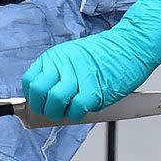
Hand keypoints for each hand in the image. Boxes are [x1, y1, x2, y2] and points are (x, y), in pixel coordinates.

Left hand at [22, 0, 160, 120]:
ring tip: (70, 110)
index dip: (32, 97)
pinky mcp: (94, 90)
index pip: (30, 81)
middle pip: (38, 93)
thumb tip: (44, 98)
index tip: (39, 103)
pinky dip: (78, 114)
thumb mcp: (73, 56)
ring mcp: (78, 77)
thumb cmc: (106, 53)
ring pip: (55, 103)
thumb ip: (57, 73)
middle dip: (43, 108)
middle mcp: (63, 65)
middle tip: (53, 111)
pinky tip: (84, 108)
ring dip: (60, 113)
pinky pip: (77, 109)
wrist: (131, 45)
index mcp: (55, 56)